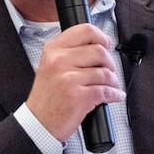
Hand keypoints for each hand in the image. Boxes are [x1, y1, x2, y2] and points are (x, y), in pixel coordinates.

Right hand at [26, 24, 125, 140]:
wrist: (38, 122)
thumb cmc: (46, 97)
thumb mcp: (50, 66)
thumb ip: (69, 53)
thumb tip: (99, 46)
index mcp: (53, 50)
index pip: (85, 30)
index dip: (101, 37)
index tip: (106, 44)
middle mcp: (59, 61)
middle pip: (99, 51)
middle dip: (110, 62)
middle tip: (109, 70)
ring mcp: (68, 78)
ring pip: (104, 72)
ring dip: (113, 81)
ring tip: (112, 85)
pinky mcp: (78, 96)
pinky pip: (106, 91)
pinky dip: (114, 94)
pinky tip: (115, 95)